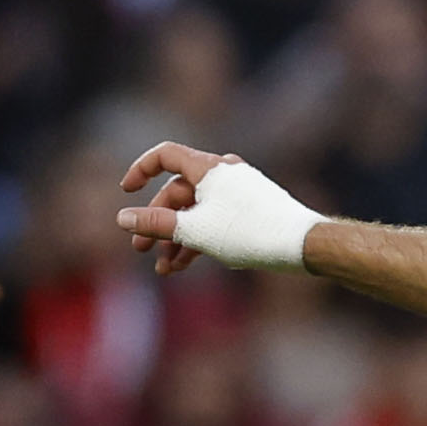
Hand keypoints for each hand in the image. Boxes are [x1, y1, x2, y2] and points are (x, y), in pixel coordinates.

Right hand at [118, 142, 322, 274]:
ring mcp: (239, 192)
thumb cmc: (251, 232)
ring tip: (166, 270)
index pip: (165, 156)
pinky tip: (186, 264)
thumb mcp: (196, 231)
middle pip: (179, 193)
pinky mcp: (252, 211)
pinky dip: (200, 240)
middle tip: (141, 250)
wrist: (304, 244)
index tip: (126, 191)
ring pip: (198, 212)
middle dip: (158, 223)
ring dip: (178, 239)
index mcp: (208, 167)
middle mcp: (223, 173)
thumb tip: (122, 218)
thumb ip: (156, 224)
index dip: (141, 169)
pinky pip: (217, 220)